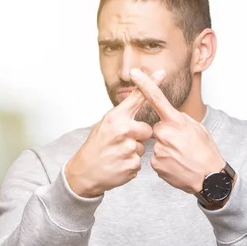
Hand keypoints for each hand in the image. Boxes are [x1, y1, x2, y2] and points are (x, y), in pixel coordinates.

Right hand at [65, 71, 165, 197]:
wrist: (84, 172)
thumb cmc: (95, 146)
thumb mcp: (104, 124)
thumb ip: (122, 114)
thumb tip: (137, 101)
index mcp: (116, 117)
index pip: (137, 98)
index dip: (151, 84)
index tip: (162, 72)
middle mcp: (123, 130)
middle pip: (148, 130)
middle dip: (139, 137)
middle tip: (122, 143)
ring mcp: (128, 148)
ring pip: (143, 147)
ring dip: (134, 151)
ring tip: (117, 154)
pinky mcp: (132, 164)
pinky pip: (140, 161)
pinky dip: (131, 164)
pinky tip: (118, 164)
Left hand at [129, 68, 225, 193]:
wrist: (209, 178)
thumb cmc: (206, 152)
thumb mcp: (198, 129)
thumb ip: (180, 120)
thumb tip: (169, 116)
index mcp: (177, 121)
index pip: (157, 98)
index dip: (145, 84)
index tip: (134, 73)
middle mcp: (165, 133)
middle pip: (157, 128)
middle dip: (166, 134)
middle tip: (181, 145)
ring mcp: (159, 149)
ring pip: (157, 144)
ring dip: (166, 149)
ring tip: (181, 157)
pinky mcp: (156, 164)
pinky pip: (156, 158)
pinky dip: (165, 161)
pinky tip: (176, 165)